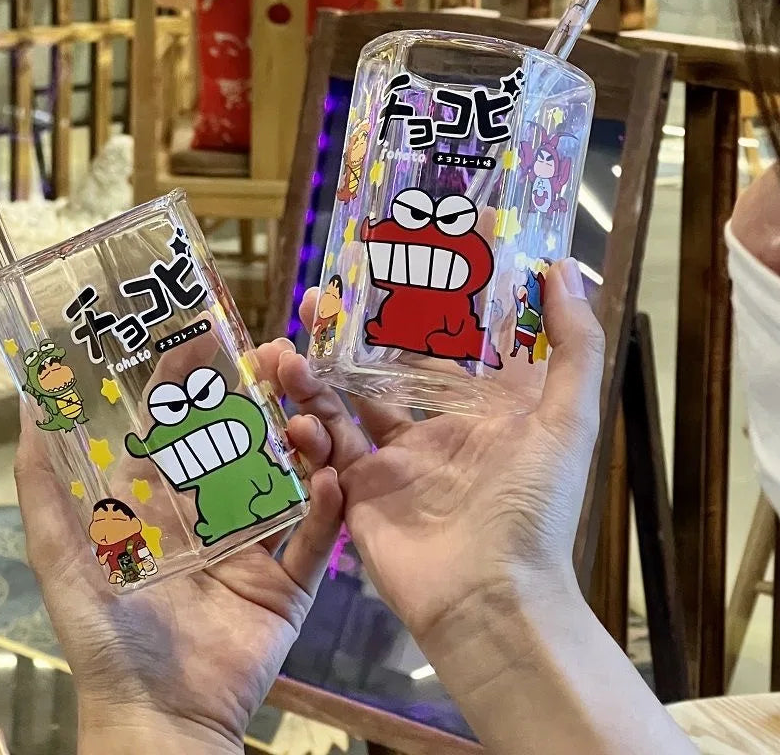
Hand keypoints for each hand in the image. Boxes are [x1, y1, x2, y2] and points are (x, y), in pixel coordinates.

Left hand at [15, 354, 341, 752]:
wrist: (159, 718)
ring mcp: (253, 543)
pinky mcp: (287, 580)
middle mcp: (209, 511)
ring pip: (285, 475)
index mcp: (160, 500)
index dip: (193, 379)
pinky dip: (326, 506)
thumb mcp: (62, 554)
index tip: (211, 334)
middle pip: (240, 438)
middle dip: (261, 395)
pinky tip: (329, 477)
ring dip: (300, 440)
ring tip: (309, 416)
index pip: (180, 423)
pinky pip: (313, 536)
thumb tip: (27, 402)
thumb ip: (43, 484)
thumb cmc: (108, 635)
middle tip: (281, 358)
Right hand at [267, 258, 602, 647]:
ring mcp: (393, 461)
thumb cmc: (531, 508)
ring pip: (343, 402)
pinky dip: (306, 426)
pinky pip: (325, 449)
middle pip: (383, 367)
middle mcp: (433, 429)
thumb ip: (572, 348)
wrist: (489, 600)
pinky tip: (292, 403)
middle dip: (350, 332)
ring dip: (314, 372)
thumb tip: (564, 268)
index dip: (419, 305)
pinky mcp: (359, 491)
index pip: (445, 344)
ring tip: (288, 342)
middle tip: (318, 294)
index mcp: (479, 410)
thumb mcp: (564, 422)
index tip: (394, 258)